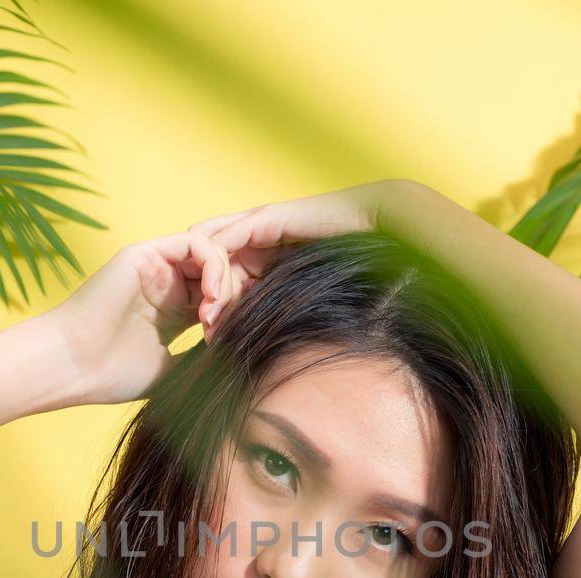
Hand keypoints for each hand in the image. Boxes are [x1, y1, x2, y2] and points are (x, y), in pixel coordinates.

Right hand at [46, 229, 237, 405]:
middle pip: (221, 273)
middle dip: (235, 296)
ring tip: (217, 311)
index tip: (237, 338)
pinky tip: (212, 295)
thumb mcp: (171, 370)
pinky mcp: (145, 253)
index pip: (221, 297)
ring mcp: (156, 267)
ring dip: (226, 280)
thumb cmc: (112, 375)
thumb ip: (200, 357)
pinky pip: (194, 241)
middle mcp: (167, 285)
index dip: (237, 311)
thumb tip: (237, 356)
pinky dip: (213, 263)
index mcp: (173, 312)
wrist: (73, 366)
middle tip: (226, 326)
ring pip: (212, 253)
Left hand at [186, 179, 415, 334]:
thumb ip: (285, 313)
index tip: (216, 344)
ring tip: (211, 321)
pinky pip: (222, 240)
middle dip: (204, 304)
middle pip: (206, 268)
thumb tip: (275, 355)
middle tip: (209, 336)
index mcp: (259, 257)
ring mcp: (254, 225)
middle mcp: (252, 239)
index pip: (219, 281)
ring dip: (206, 289)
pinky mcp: (263, 218)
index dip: (215, 312)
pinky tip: (218, 296)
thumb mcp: (305, 296)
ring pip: (207, 254)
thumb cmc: (351, 264)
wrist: (376, 223)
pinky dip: (214, 268)